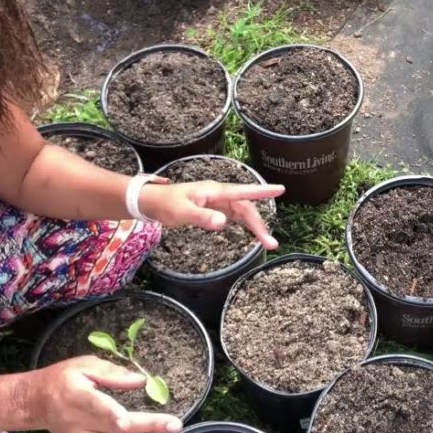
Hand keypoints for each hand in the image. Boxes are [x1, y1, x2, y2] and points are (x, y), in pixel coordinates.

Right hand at [34, 356, 181, 432]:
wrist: (35, 402)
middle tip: (171, 427)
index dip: (110, 414)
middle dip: (143, 431)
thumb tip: (140, 380)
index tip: (127, 420)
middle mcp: (75, 421)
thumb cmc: (63, 378)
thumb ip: (112, 372)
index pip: (94, 406)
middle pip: (110, 431)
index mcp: (75, 394)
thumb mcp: (84, 364)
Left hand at [140, 180, 284, 249]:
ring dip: (254, 225)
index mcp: (214, 191)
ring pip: (241, 212)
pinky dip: (244, 223)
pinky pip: (234, 215)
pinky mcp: (213, 208)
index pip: (242, 192)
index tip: (280, 189)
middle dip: (259, 224)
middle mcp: (218, 194)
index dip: (261, 191)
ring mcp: (216, 201)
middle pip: (245, 207)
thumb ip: (202, 217)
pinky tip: (251, 232)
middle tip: (271, 243)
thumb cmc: (165, 205)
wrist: (151, 202)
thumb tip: (223, 222)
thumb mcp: (182, 213)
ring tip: (267, 242)